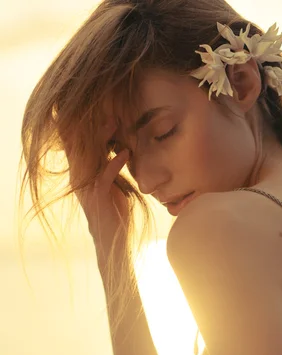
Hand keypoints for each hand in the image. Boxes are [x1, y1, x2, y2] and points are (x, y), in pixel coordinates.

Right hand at [60, 119, 131, 260]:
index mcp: (80, 172)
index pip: (75, 142)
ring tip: (114, 123)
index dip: (78, 124)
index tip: (90, 105)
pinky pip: (105, 175)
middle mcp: (79, 177)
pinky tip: (125, 153)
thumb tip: (119, 144)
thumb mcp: (110, 183)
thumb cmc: (114, 210)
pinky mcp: (98, 196)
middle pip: (80, 143)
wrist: (114, 239)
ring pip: (91, 156)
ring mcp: (86, 187)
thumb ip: (109, 164)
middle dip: (90, 124)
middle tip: (106, 108)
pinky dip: (115, 162)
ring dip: (103, 138)